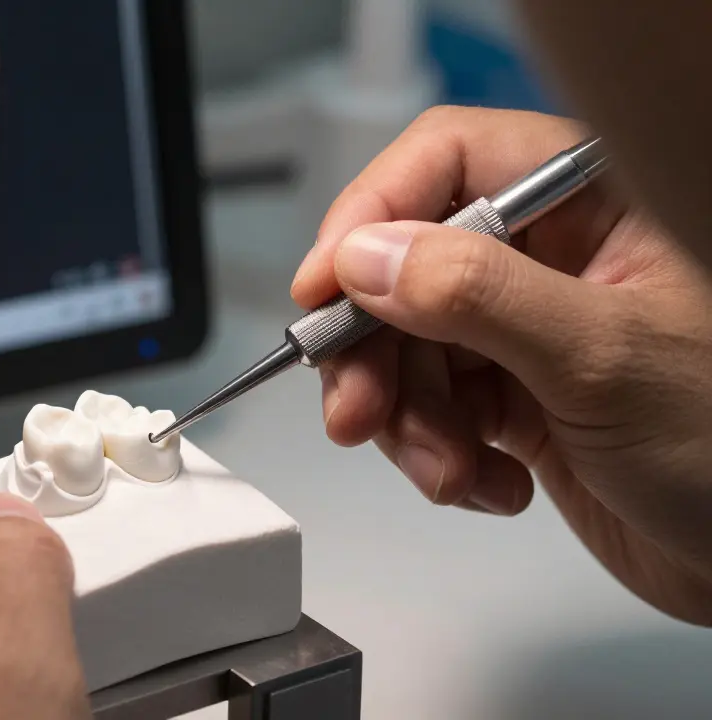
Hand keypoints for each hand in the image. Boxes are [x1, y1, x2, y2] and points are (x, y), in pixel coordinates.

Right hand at [291, 106, 711, 625]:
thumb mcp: (602, 359)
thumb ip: (478, 297)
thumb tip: (368, 257)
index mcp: (591, 201)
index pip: (445, 163)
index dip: (370, 217)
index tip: (320, 290)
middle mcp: (550, 253)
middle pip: (404, 266)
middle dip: (375, 351)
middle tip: (356, 413)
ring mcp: (525, 325)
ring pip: (405, 346)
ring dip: (410, 421)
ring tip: (449, 471)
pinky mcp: (513, 393)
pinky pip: (430, 407)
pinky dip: (440, 455)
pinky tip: (493, 484)